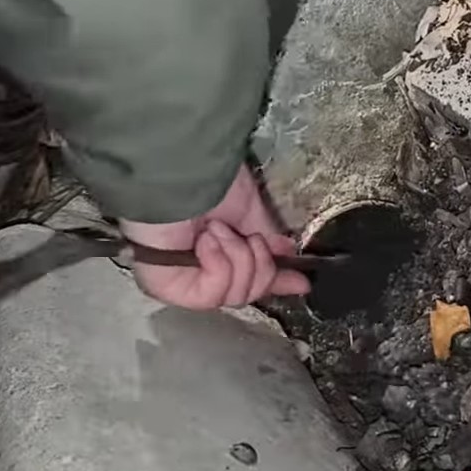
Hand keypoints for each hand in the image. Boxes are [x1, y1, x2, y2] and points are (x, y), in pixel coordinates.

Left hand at [119, 166, 309, 308]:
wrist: (185, 173)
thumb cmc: (213, 183)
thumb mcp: (252, 214)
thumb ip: (268, 244)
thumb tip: (290, 257)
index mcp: (217, 251)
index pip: (249, 279)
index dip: (276, 283)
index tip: (302, 282)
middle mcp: (198, 269)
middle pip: (247, 294)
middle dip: (260, 266)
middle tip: (253, 239)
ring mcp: (182, 281)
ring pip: (233, 297)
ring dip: (238, 258)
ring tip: (220, 230)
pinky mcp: (168, 288)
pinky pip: (211, 295)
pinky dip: (219, 265)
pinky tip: (207, 240)